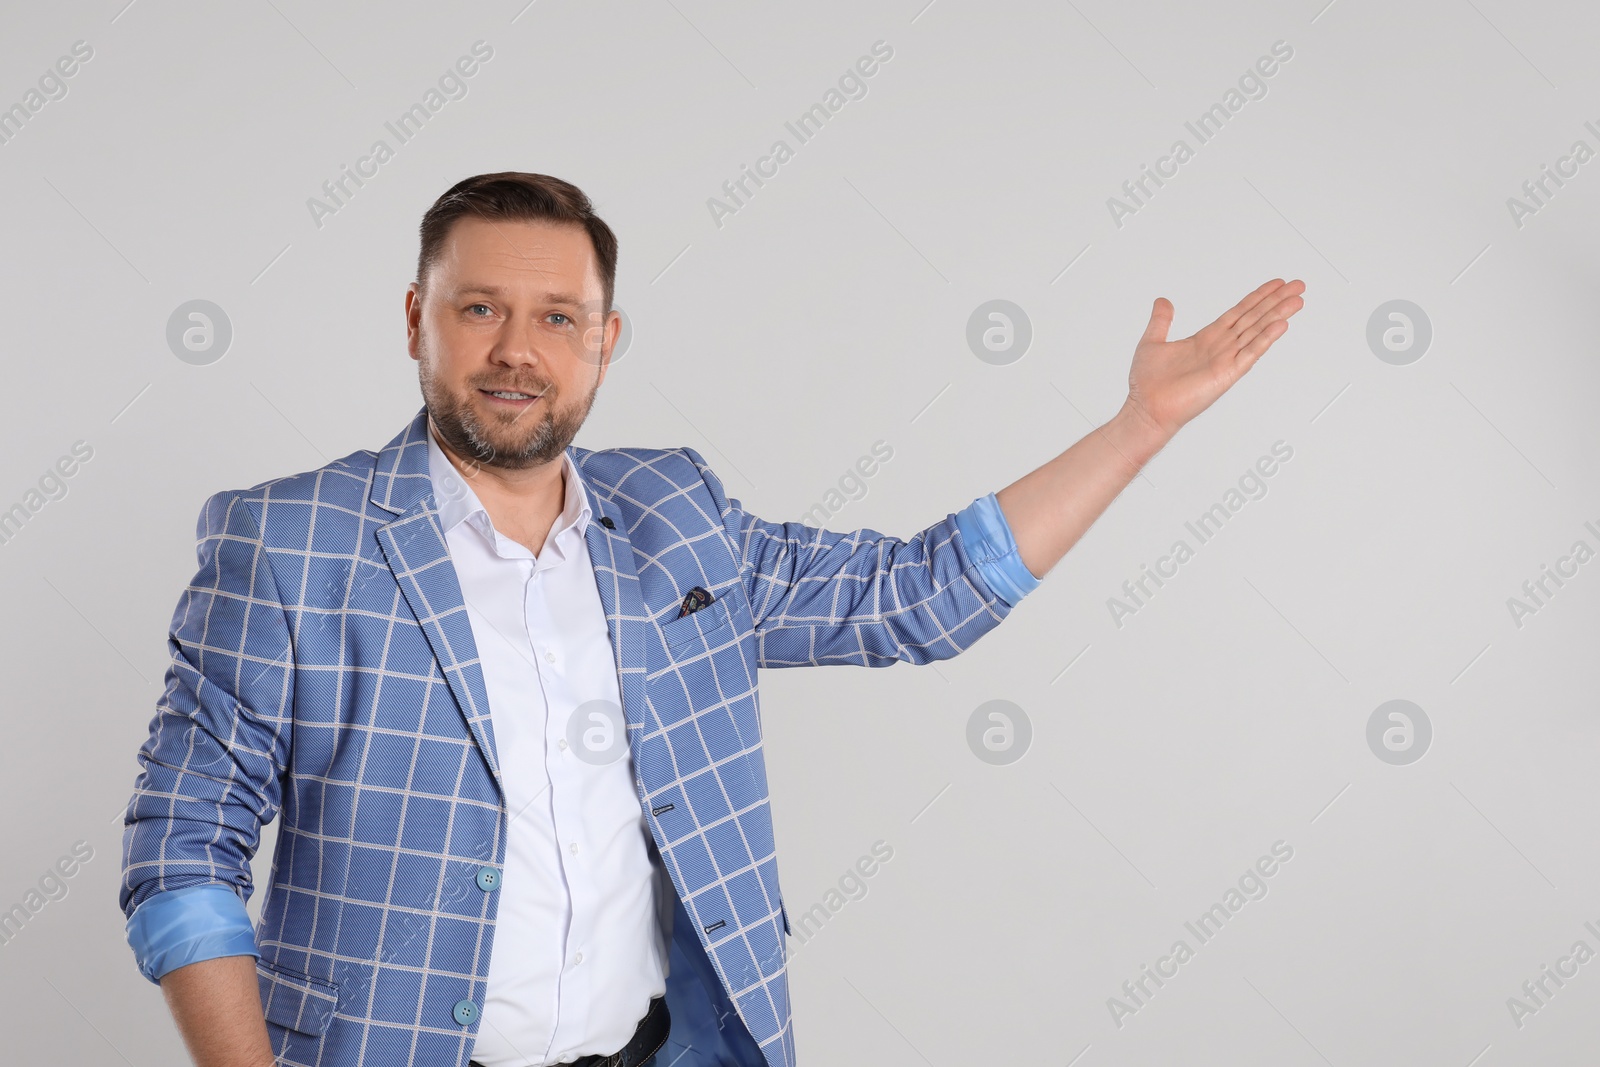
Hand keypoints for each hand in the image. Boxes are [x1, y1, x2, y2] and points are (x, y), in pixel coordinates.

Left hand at [1122, 278, 1304, 440]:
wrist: (1145, 409)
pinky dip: (1265, 339)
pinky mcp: (1226, 375)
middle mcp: (1219, 348)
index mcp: (1205, 339)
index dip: (1257, 297)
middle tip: (1297, 286)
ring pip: (1257, 332)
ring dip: (1277, 316)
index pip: (1238, 312)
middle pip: (1254, 318)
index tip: (1275, 285)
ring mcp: (1225, 361)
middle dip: (1275, 301)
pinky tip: (1280, 326)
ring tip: (1296, 301)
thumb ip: (1161, 321)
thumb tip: (1163, 301)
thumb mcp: (1152, 342)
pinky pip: (1250, 353)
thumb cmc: (1147, 384)